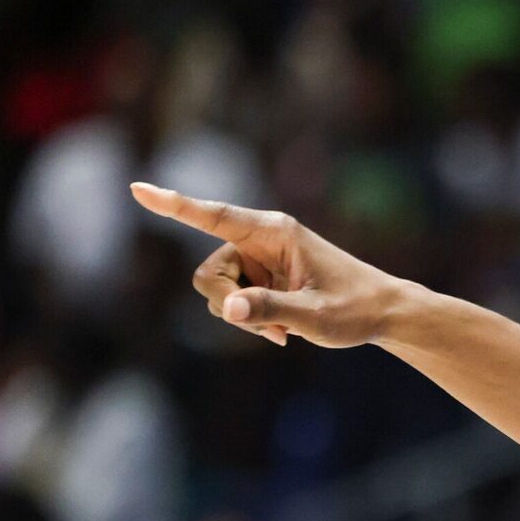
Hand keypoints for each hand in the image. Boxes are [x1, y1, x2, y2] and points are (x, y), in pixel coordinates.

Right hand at [131, 183, 403, 348]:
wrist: (382, 314)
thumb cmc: (355, 309)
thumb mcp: (314, 316)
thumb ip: (269, 309)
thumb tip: (227, 309)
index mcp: (274, 231)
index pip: (214, 216)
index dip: (174, 204)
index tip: (137, 187)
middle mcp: (259, 239)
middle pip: (209, 272)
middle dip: (228, 304)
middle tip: (269, 328)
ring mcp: (257, 260)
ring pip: (217, 292)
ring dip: (243, 318)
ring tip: (282, 330)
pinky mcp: (259, 279)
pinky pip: (232, 303)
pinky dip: (250, 321)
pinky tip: (281, 332)